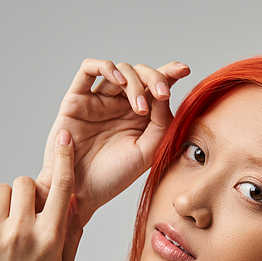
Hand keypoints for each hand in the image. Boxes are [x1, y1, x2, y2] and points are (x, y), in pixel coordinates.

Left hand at [0, 131, 82, 260]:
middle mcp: (22, 232)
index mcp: (51, 239)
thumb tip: (72, 202)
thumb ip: (71, 234)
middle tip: (25, 212)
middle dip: (26, 192)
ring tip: (6, 229)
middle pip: (24, 182)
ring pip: (0, 191)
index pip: (61, 187)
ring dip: (6, 204)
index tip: (64, 140)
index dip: (65, 159)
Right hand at [36, 59, 190, 225]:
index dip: (170, 72)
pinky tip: (119, 81)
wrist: (83, 192)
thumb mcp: (148, 152)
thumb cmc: (114, 176)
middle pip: (140, 73)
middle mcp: (120, 104)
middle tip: (163, 94)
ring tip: (140, 107)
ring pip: (119, 70)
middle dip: (155, 78)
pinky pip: (88, 69)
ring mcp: (99, 100)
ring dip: (134, 81)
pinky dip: (106, 67)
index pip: (156, 86)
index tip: (184, 70)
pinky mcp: (77, 99)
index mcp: (140, 115)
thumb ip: (161, 123)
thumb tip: (165, 94)